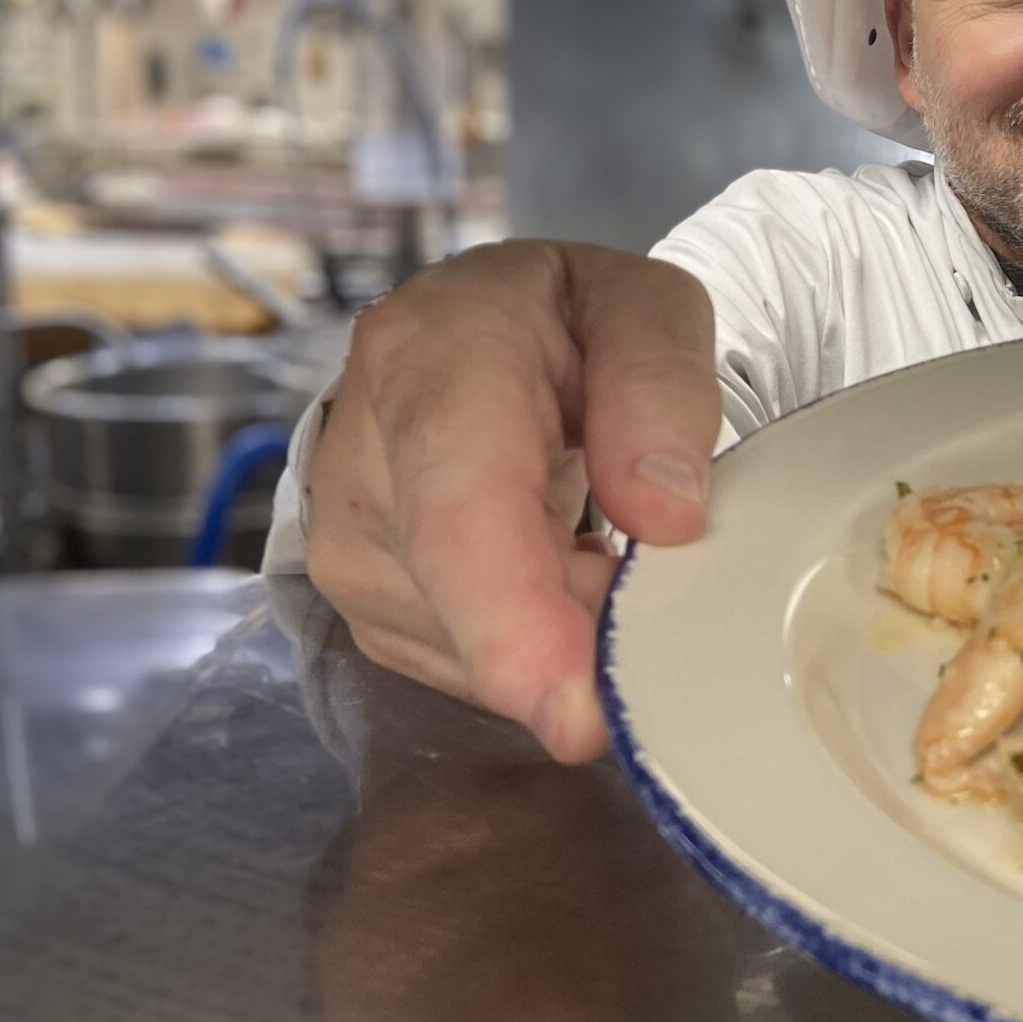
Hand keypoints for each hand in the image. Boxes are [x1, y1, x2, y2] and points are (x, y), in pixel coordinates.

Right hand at [304, 240, 719, 759]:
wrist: (470, 336)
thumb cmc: (566, 324)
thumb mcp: (646, 309)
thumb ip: (664, 390)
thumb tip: (666, 517)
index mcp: (428, 360)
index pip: (460, 514)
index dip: (514, 624)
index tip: (578, 712)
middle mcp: (360, 464)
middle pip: (474, 609)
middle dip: (590, 634)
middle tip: (672, 587)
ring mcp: (350, 550)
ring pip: (481, 656)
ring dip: (572, 632)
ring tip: (606, 538)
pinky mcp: (370, 612)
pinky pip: (476, 672)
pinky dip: (545, 646)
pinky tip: (568, 573)